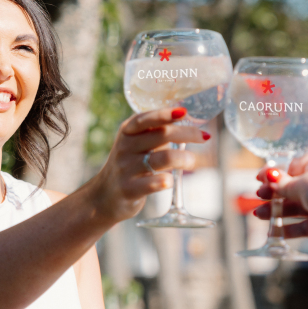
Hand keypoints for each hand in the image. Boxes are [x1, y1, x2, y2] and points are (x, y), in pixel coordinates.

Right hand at [88, 107, 208, 223]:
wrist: (104, 196)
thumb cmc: (128, 165)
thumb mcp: (135, 144)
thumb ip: (156, 133)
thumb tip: (188, 120)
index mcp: (128, 131)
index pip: (147, 118)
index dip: (166, 114)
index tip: (184, 112)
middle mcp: (126, 147)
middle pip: (161, 135)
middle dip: (187, 134)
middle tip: (204, 137)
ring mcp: (126, 168)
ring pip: (162, 158)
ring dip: (183, 158)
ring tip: (191, 162)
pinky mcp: (129, 189)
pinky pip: (151, 183)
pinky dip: (166, 181)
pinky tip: (170, 181)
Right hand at [254, 153, 307, 254]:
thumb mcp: (303, 183)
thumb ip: (284, 184)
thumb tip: (269, 178)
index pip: (293, 167)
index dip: (275, 173)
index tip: (258, 178)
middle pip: (291, 189)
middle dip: (273, 194)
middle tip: (258, 197)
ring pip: (294, 208)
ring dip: (276, 212)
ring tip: (259, 215)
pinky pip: (302, 226)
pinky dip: (288, 229)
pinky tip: (272, 232)